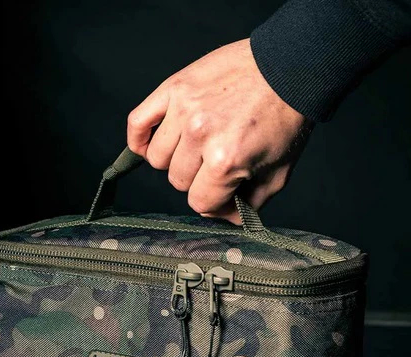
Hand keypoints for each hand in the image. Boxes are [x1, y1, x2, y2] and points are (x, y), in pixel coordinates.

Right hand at [127, 39, 311, 223]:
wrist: (289, 67)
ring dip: (174, 159)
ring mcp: (183, 110)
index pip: (198, 202)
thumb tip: (226, 218)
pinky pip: (138, 122)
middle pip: (177, 180)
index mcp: (225, 161)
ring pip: (157, 158)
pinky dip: (139, 139)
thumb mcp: (277, 173)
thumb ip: (249, 205)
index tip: (224, 191)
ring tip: (193, 148)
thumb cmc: (285, 119)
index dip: (213, 201)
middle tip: (214, 162)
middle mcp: (200, 135)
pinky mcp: (174, 88)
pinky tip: (151, 143)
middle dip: (197, 178)